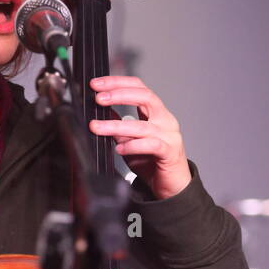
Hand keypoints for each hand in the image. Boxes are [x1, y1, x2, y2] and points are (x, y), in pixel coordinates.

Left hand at [88, 75, 191, 199]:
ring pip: (142, 125)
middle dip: (119, 94)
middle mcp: (165, 119)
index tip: (97, 84)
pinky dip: (133, 146)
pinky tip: (120, 149)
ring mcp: (170, 135)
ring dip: (115, 125)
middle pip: (144, 96)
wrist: (171, 186)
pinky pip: (151, 145)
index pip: (139, 87)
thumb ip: (119, 127)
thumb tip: (100, 113)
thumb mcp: (130, 140)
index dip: (118, 82)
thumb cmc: (152, 162)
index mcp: (156, 112)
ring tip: (97, 127)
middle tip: (98, 98)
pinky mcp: (170, 152)